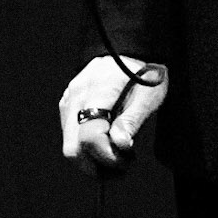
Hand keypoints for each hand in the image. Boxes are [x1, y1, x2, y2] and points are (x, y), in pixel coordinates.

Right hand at [59, 55, 167, 178]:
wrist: (130, 50)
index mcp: (98, 90)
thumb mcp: (149, 95)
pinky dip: (87, 148)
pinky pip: (71, 135)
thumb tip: (119, 144)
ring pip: (70, 146)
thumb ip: (132, 120)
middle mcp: (77, 96)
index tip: (128, 159)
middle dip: (97, 166)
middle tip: (122, 167)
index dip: (108, 156)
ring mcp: (69, 100)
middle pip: (73, 148)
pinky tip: (107, 145)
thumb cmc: (144, 72)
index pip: (90, 137)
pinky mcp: (68, 104)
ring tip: (118, 157)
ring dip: (92, 161)